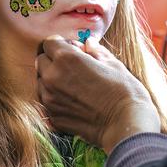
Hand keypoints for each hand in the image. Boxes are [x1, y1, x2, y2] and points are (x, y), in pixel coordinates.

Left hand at [36, 36, 160, 152]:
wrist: (125, 123)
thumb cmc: (124, 91)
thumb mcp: (113, 63)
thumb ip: (96, 51)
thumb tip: (88, 43)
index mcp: (67, 59)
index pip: (49, 42)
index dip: (61, 44)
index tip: (73, 49)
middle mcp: (52, 77)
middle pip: (41, 61)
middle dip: (53, 60)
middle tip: (73, 66)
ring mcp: (50, 99)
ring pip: (41, 82)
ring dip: (52, 79)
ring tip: (74, 85)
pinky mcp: (52, 116)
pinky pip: (46, 101)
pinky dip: (55, 97)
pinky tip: (74, 100)